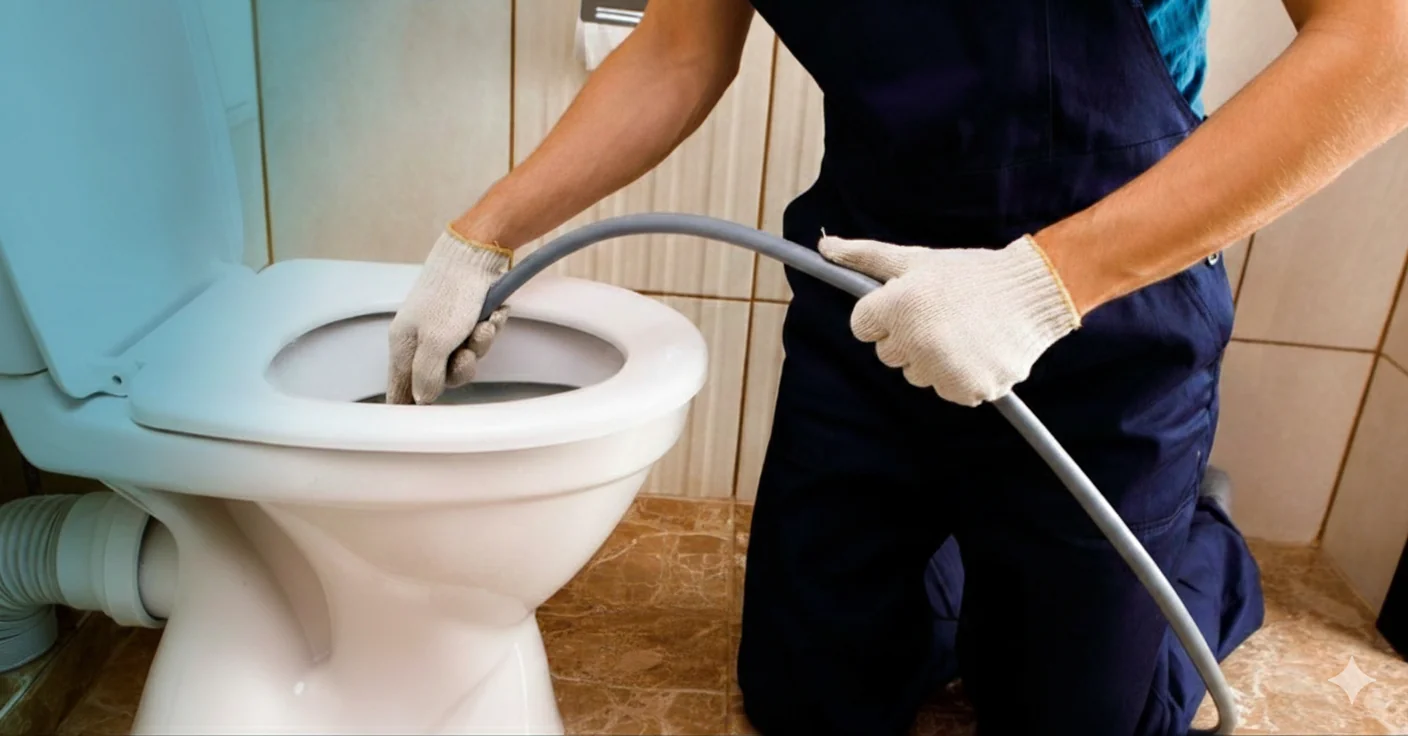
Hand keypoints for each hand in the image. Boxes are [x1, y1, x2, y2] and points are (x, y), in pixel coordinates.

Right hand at [386, 228, 511, 404]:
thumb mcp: (436, 341)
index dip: (410, 406)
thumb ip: (427, 375)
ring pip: (465, 357)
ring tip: (484, 325)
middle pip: (441, 377)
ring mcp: (444, 328)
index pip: (399, 388)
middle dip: (462, 368)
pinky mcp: (465, 318)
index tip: (419, 421)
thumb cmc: (450, 294)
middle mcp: (421, 339)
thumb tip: (422, 400)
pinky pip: (479, 338)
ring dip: (480, 344)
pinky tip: (494, 314)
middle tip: (467, 352)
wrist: (476, 254)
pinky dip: (490, 328)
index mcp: (403, 345)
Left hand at [819, 234, 1081, 406]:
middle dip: (907, 336)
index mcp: (897, 307)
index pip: (861, 326)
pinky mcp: (967, 390)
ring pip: (917, 375)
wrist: (1034, 291)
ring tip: (964, 330)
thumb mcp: (913, 259)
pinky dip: (960, 376)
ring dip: (933, 359)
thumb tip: (824, 247)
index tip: (912, 302)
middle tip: (942, 314)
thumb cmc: (969, 273)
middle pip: (887, 354)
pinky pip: (947, 390)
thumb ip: (864, 256)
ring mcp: (941, 369)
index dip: (884, 313)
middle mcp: (915, 342)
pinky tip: (979, 349)